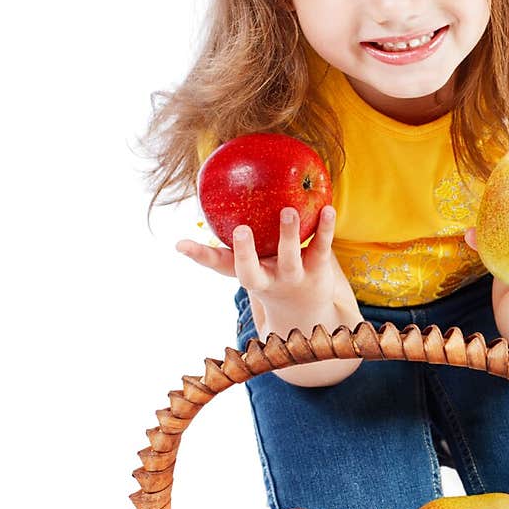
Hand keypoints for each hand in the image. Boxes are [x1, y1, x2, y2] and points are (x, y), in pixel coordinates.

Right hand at [177, 204, 355, 337]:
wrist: (306, 311)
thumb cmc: (270, 275)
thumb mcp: (252, 262)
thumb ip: (236, 238)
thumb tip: (213, 197)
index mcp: (246, 273)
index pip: (218, 266)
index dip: (199, 256)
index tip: (181, 244)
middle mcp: (265, 279)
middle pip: (250, 272)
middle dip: (244, 253)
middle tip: (240, 230)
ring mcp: (292, 277)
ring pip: (289, 258)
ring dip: (288, 235)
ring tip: (288, 210)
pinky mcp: (317, 270)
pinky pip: (321, 247)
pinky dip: (324, 229)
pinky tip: (327, 209)